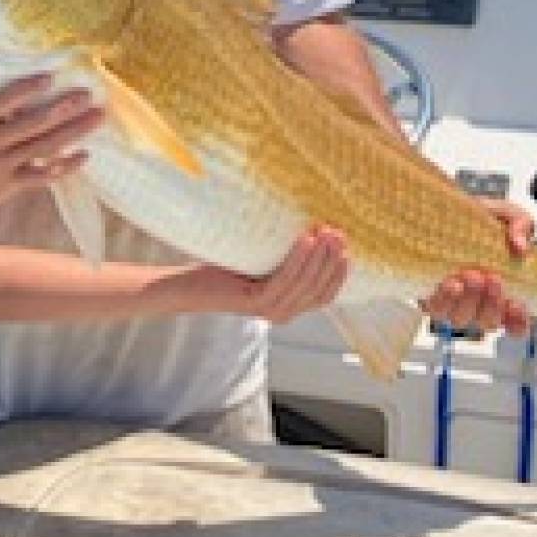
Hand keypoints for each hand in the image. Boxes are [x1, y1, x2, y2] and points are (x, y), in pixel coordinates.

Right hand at [0, 75, 102, 223]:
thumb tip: (16, 72)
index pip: (1, 101)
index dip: (26, 89)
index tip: (51, 77)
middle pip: (32, 124)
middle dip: (63, 108)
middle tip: (87, 95)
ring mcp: (0, 166)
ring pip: (43, 147)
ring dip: (73, 132)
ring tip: (97, 117)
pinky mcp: (11, 186)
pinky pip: (42, 176)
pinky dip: (65, 166)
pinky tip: (85, 155)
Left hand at [222, 224, 349, 323]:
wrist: (190, 284)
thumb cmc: (228, 268)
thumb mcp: (264, 260)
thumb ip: (286, 255)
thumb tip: (314, 224)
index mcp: (290, 305)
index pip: (325, 295)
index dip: (339, 273)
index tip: (346, 247)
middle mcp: (283, 312)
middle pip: (318, 288)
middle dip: (332, 259)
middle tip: (339, 233)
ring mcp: (270, 310)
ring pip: (305, 284)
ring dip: (319, 257)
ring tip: (326, 232)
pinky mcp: (255, 302)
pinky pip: (284, 279)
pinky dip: (297, 259)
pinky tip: (305, 240)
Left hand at [421, 199, 533, 334]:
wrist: (441, 210)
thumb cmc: (479, 220)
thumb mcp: (507, 215)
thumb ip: (520, 225)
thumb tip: (520, 247)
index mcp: (502, 293)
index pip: (515, 323)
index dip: (518, 321)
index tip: (518, 304)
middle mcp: (478, 304)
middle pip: (487, 322)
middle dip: (491, 304)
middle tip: (492, 277)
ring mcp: (453, 303)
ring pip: (461, 319)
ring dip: (467, 301)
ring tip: (469, 275)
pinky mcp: (428, 296)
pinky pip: (435, 309)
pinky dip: (444, 300)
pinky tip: (450, 283)